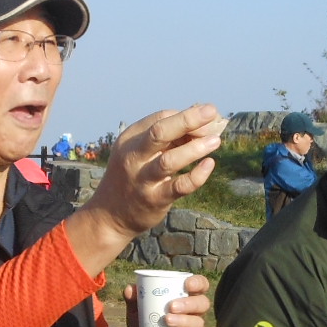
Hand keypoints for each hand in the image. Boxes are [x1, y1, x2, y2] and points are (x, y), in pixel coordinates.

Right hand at [66, 105, 224, 272]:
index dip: (186, 116)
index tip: (206, 118)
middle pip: (160, 132)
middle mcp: (133, 157)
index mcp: (130, 139)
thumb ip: (166, 139)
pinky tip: (209, 164)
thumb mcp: (139, 152)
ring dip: (195, 148)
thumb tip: (202, 125)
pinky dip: (197, 175)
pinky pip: (179, 187)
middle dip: (188, 120)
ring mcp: (143, 179)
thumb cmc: (133, 176)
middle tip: (212, 111)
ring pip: (170, 160)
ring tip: (216, 140)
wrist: (110, 215)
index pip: (161, 118)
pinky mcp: (155, 199)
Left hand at [120, 275, 210, 326]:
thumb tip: (130, 288)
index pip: (201, 285)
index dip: (198, 283)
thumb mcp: (136, 309)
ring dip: (184, 320)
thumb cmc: (144, 321)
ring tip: (167, 320)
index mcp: (184, 297)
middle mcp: (192, 312)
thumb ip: (133, 299)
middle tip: (171, 306)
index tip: (186, 284)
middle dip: (189, 303)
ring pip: (198, 323)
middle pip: (202, 304)